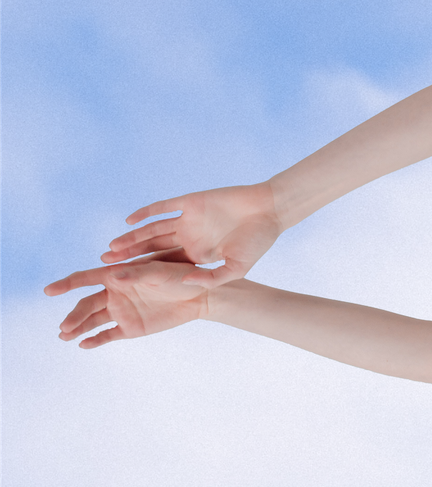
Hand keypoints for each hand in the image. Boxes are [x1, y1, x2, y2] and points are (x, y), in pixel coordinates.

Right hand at [45, 250, 209, 348]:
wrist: (201, 296)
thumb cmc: (181, 276)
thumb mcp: (160, 271)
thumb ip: (136, 273)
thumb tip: (111, 274)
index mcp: (117, 275)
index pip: (86, 278)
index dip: (66, 284)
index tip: (48, 290)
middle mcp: (114, 293)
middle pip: (86, 304)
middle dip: (74, 316)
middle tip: (64, 328)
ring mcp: (121, 311)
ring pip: (93, 321)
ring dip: (78, 328)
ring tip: (64, 336)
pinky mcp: (130, 328)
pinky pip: (108, 335)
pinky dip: (95, 340)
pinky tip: (83, 345)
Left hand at [101, 182, 280, 286]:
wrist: (270, 209)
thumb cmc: (258, 241)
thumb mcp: (237, 267)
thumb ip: (212, 277)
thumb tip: (184, 283)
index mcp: (200, 254)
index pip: (167, 266)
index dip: (146, 274)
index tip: (126, 285)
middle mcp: (190, 237)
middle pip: (153, 248)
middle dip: (130, 257)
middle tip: (106, 266)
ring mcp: (189, 219)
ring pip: (153, 229)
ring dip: (133, 238)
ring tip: (111, 247)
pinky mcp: (191, 201)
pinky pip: (164, 207)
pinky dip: (146, 213)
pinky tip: (130, 220)